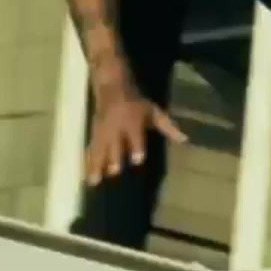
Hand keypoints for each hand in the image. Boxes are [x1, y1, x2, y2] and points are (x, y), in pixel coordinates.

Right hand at [85, 60, 187, 184]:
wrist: (113, 89)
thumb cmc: (137, 104)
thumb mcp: (154, 112)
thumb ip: (168, 127)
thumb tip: (185, 139)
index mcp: (133, 122)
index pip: (135, 135)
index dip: (136, 147)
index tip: (137, 160)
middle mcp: (117, 128)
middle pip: (115, 144)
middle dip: (114, 157)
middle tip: (114, 172)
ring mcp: (103, 132)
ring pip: (99, 149)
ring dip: (97, 165)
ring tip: (94, 182)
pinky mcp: (94, 135)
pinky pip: (90, 150)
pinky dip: (87, 163)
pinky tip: (85, 177)